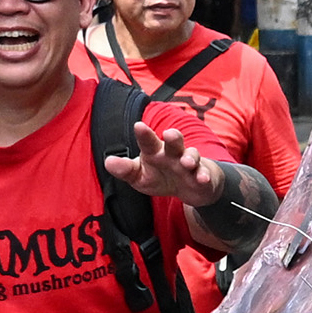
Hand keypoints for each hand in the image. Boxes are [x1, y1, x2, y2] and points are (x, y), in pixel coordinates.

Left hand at [106, 126, 231, 211]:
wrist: (190, 186)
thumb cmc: (161, 177)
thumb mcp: (140, 177)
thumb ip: (125, 170)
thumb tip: (107, 162)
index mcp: (155, 152)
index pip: (148, 142)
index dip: (144, 134)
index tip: (138, 126)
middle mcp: (173, 154)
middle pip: (174, 141)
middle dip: (173, 137)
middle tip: (169, 133)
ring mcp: (190, 164)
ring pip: (192, 155)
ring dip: (190, 157)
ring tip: (187, 162)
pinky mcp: (202, 175)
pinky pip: (204, 174)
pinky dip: (204, 176)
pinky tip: (202, 179)